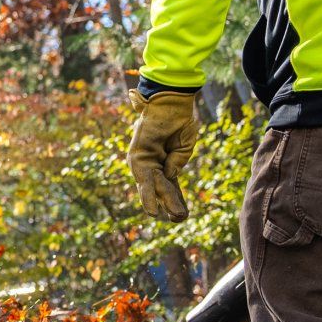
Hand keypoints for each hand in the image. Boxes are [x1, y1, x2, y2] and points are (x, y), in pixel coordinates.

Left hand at [128, 89, 199, 221]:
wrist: (171, 101)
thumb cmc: (178, 120)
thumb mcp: (184, 146)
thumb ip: (177, 162)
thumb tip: (169, 176)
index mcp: (164, 161)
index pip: (169, 185)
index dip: (175, 199)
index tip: (181, 216)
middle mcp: (152, 162)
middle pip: (159, 188)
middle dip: (169, 204)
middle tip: (179, 220)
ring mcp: (143, 159)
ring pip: (150, 186)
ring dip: (160, 203)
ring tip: (170, 218)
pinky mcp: (137, 154)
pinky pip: (143, 177)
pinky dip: (148, 194)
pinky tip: (153, 210)